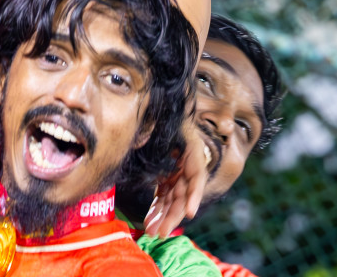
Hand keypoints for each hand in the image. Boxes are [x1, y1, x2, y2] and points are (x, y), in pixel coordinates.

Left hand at [143, 113, 209, 235]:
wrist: (157, 103)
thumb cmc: (158, 109)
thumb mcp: (155, 117)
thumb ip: (150, 129)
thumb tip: (139, 138)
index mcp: (191, 147)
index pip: (197, 175)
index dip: (194, 195)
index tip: (189, 213)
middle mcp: (187, 162)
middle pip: (184, 192)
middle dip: (173, 215)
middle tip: (162, 232)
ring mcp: (178, 169)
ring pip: (174, 198)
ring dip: (164, 216)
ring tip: (153, 232)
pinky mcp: (168, 175)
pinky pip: (165, 194)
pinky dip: (158, 208)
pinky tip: (151, 221)